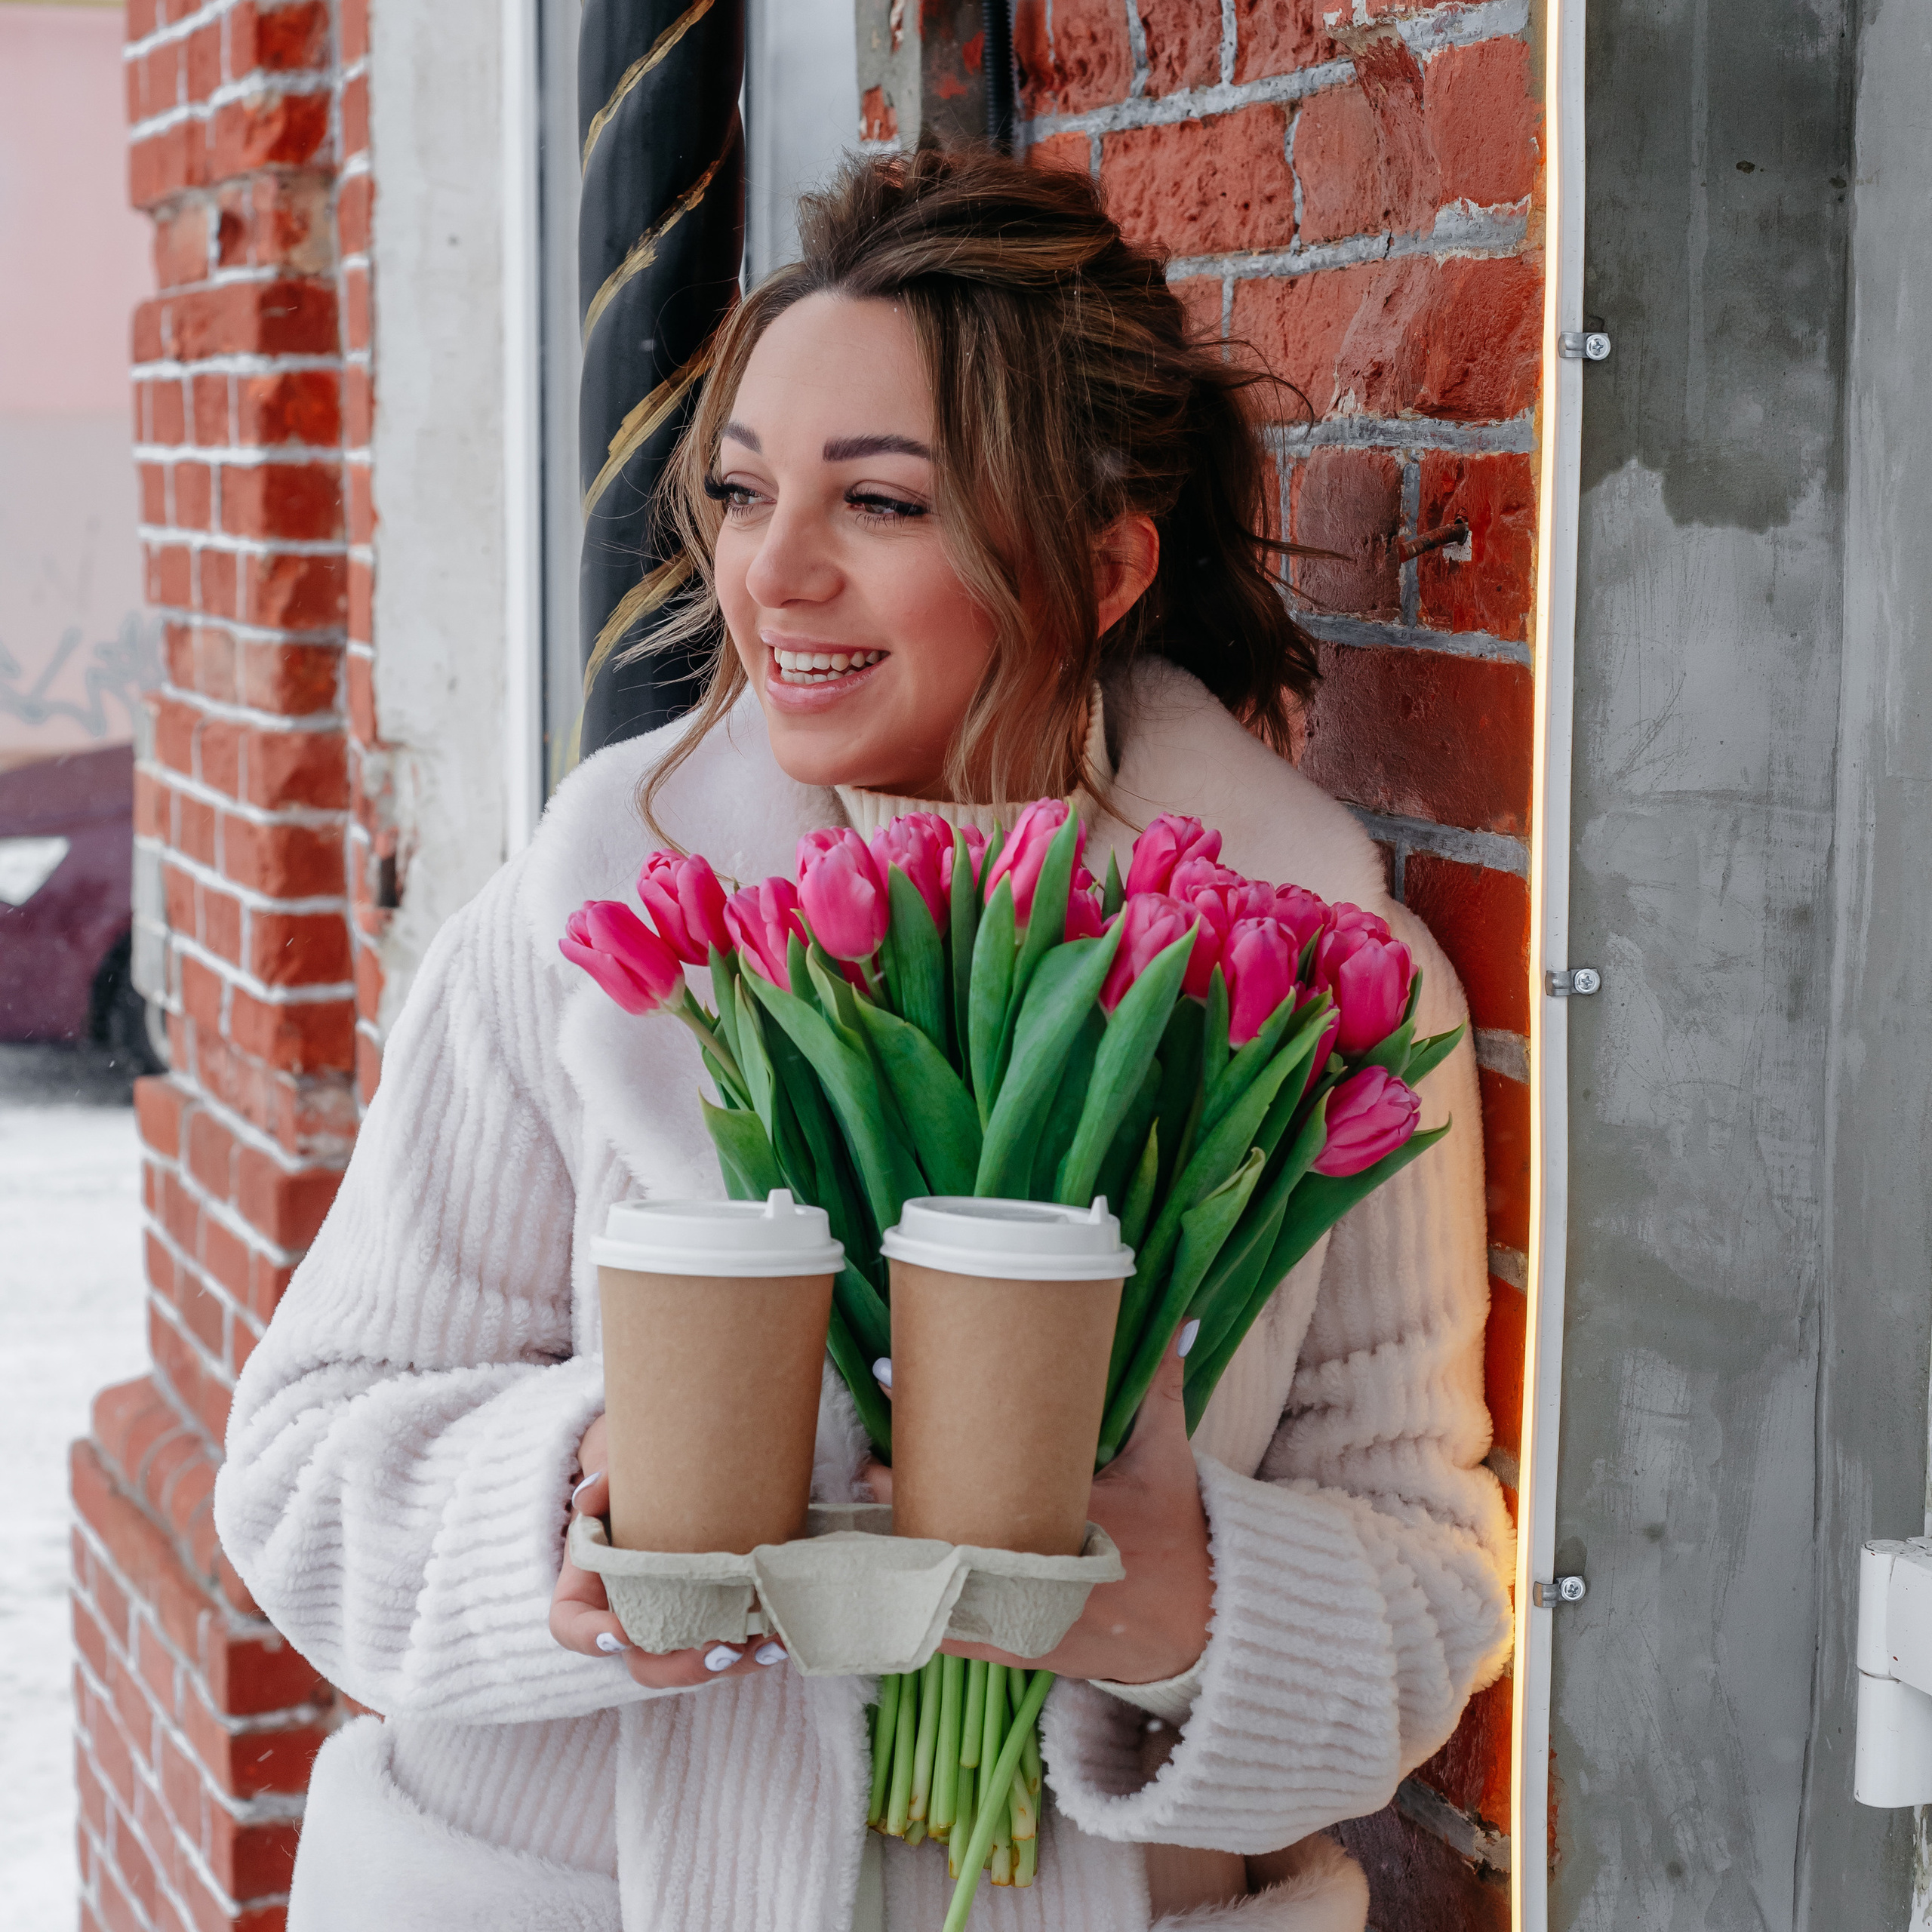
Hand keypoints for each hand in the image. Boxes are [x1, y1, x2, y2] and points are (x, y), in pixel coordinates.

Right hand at [549, 1413, 786, 1688]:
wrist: (673, 1472)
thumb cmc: (635, 1477)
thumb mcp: (614, 1469)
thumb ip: (602, 1479)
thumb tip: (589, 1495)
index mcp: (589, 1586)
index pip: (571, 1625)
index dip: (591, 1637)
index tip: (621, 1632)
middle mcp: (631, 1615)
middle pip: (643, 1663)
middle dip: (680, 1666)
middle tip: (717, 1650)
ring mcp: (676, 1622)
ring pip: (695, 1663)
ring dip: (733, 1664)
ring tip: (765, 1646)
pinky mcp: (717, 1617)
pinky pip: (733, 1646)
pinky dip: (758, 1648)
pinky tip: (783, 1638)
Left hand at [859, 1330, 1211, 1684]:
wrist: (1205, 1626)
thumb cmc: (1180, 1533)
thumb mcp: (1170, 1458)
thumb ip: (1162, 1388)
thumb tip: (1181, 1319)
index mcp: (1079, 1515)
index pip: (996, 1480)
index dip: (940, 1449)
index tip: (894, 1411)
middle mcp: (1046, 1571)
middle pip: (954, 1536)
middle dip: (905, 1502)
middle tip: (867, 1467)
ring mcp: (1028, 1617)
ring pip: (944, 1592)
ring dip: (902, 1559)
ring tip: (857, 1523)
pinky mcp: (1018, 1650)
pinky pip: (951, 1636)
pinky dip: (915, 1613)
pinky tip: (877, 1590)